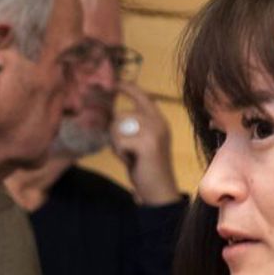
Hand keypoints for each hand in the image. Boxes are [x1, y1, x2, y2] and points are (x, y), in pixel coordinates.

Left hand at [109, 84, 181, 205]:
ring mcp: (154, 131)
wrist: (160, 191)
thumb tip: (113, 116)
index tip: (115, 83)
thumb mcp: (142, 143)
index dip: (128, 88)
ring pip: (118, 127)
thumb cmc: (147, 168)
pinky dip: (120, 153)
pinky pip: (119, 141)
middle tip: (125, 151)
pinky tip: (131, 162)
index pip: (142, 96)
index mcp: (159, 120)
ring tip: (129, 156)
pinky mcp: (147, 144)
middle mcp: (159, 122)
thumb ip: (132, 128)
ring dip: (117, 144)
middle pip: (122, 115)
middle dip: (115, 134)